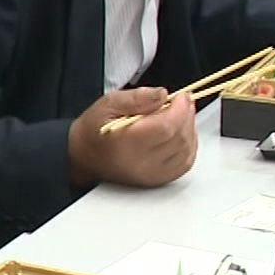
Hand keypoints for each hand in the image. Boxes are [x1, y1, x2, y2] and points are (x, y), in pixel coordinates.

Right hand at [67, 87, 197, 188]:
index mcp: (128, 142)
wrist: (84, 157)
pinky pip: (184, 164)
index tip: (180, 96)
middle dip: (186, 115)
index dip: (180, 108)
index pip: (166, 127)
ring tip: (180, 115)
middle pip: (179, 138)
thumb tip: (162, 94)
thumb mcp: (109, 103)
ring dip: (190, 130)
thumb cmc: (94, 130)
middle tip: (182, 102)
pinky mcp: (156, 180)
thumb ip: (137, 97)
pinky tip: (181, 134)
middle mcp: (141, 163)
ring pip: (186, 151)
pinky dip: (189, 146)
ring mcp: (151, 174)